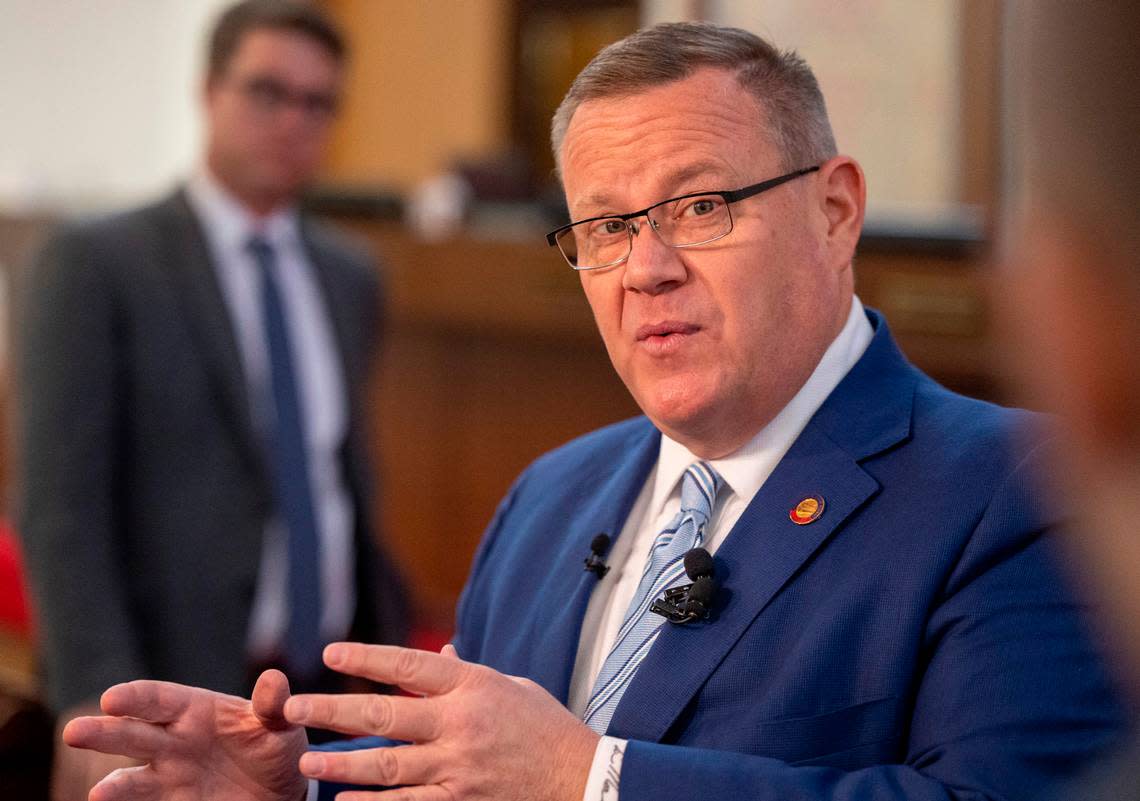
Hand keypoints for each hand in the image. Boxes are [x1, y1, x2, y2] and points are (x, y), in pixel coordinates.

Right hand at [62, 669, 308, 800]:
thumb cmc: (275, 746)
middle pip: (133, 734)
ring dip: (114, 787)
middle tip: (74, 731)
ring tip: (98, 794)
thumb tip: (274, 680)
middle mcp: (173, 742)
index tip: (112, 699)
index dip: (135, 698)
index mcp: (195, 710)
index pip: (159, 699)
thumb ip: (273, 706)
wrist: (284, 790)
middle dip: (104, 732)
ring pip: (133, 780)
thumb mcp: (281, 723)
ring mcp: (170, 777)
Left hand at [284, 643, 599, 800]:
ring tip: (309, 761)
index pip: (408, 665)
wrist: (583, 778)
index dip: (366, 657)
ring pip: (387, 765)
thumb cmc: (547, 728)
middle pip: (385, 714)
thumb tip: (442, 653)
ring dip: (343, 764)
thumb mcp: (511, 686)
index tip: (330, 653)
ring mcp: (459, 767)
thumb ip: (468, 674)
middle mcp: (461, 723)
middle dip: (334, 711)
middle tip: (295, 708)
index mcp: (473, 686)